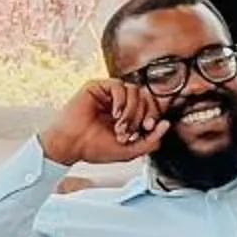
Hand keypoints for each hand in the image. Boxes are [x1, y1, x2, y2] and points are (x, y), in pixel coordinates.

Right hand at [39, 79, 167, 166]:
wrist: (71, 145)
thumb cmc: (95, 148)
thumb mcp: (129, 151)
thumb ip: (150, 142)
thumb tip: (166, 125)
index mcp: (128, 116)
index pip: (149, 108)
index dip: (152, 116)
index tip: (147, 128)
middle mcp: (119, 103)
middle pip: (144, 98)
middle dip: (140, 116)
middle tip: (127, 132)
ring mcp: (108, 94)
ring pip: (134, 91)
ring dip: (131, 110)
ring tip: (120, 126)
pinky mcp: (97, 87)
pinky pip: (119, 85)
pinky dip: (121, 100)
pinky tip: (115, 114)